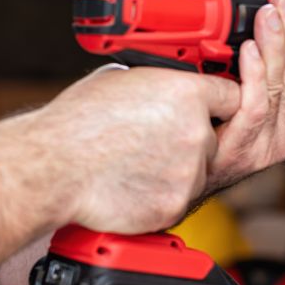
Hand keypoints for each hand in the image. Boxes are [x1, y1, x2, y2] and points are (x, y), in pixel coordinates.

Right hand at [27, 66, 240, 233]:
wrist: (52, 167)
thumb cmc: (77, 122)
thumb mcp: (120, 79)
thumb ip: (158, 82)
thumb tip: (165, 84)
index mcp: (186, 93)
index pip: (232, 95)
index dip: (218, 102)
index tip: (210, 108)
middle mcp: (195, 132)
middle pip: (218, 136)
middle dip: (197, 138)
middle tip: (160, 138)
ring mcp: (188, 173)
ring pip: (200, 170)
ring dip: (178, 168)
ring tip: (137, 161)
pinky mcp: (175, 206)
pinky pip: (179, 197)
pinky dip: (162, 193)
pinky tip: (132, 181)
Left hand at [208, 0, 284, 187]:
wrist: (186, 179)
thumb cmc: (209, 135)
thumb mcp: (240, 100)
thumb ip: (254, 74)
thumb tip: (256, 30)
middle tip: (284, 3)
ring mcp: (266, 142)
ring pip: (280, 86)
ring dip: (276, 46)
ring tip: (269, 17)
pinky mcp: (243, 148)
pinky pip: (255, 105)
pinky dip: (255, 75)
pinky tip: (249, 51)